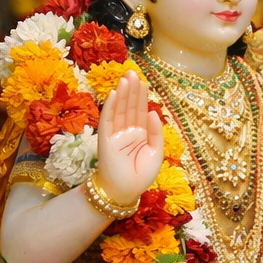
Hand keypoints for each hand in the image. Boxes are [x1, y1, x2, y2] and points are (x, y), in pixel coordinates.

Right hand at [94, 71, 163, 206]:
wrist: (126, 191)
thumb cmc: (142, 174)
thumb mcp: (156, 151)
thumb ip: (156, 131)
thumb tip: (151, 111)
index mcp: (140, 134)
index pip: (139, 111)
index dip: (141, 96)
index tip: (142, 81)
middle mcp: (127, 131)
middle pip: (129, 107)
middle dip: (131, 90)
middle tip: (132, 72)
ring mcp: (115, 134)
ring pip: (119, 110)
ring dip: (122, 94)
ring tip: (125, 78)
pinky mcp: (105, 139)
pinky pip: (107, 120)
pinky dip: (110, 107)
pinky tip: (114, 94)